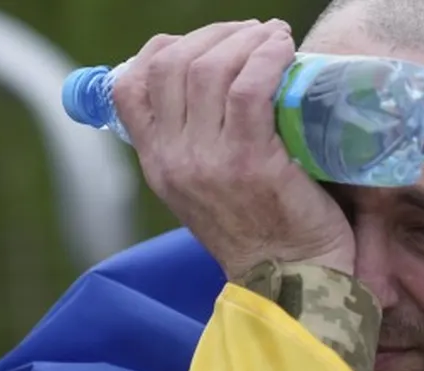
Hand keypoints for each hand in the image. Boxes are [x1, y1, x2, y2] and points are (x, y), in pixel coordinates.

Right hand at [112, 20, 355, 278]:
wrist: (293, 284)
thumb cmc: (264, 234)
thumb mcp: (209, 193)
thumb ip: (198, 149)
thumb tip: (213, 93)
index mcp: (158, 165)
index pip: (131, 86)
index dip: (165, 48)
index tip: (205, 42)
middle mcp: (174, 160)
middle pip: (173, 65)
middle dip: (214, 35)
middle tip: (252, 33)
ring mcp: (208, 161)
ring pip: (210, 69)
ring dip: (245, 40)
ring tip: (274, 37)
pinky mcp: (250, 162)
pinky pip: (249, 88)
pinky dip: (267, 58)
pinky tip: (285, 49)